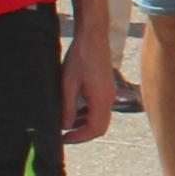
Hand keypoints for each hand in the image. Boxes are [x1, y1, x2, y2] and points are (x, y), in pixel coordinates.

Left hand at [60, 26, 117, 146]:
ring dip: (85, 124)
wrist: (93, 36)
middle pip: (100, 127)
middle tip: (66, 135)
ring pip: (100, 118)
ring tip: (67, 124)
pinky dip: (88, 114)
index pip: (94, 129)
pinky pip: (100, 108)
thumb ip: (68, 107)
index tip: (64, 139)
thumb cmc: (80, 57)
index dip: (79, 137)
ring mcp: (109, 93)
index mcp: (101, 99)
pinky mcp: (106, 87)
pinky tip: (75, 110)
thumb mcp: (68, 84)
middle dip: (83, 134)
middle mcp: (109, 98)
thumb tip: (66, 125)